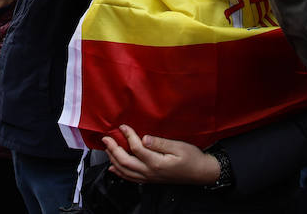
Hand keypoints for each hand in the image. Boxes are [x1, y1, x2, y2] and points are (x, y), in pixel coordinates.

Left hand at [102, 125, 221, 184]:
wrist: (200, 173)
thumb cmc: (192, 158)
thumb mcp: (178, 146)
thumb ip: (160, 143)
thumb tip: (144, 138)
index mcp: (157, 162)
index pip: (136, 148)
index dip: (128, 136)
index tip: (123, 126)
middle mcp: (150, 172)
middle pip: (125, 162)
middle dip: (113, 149)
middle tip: (106, 138)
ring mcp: (149, 178)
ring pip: (125, 171)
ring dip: (113, 160)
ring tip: (107, 149)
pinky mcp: (150, 179)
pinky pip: (131, 178)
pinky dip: (120, 173)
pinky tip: (113, 168)